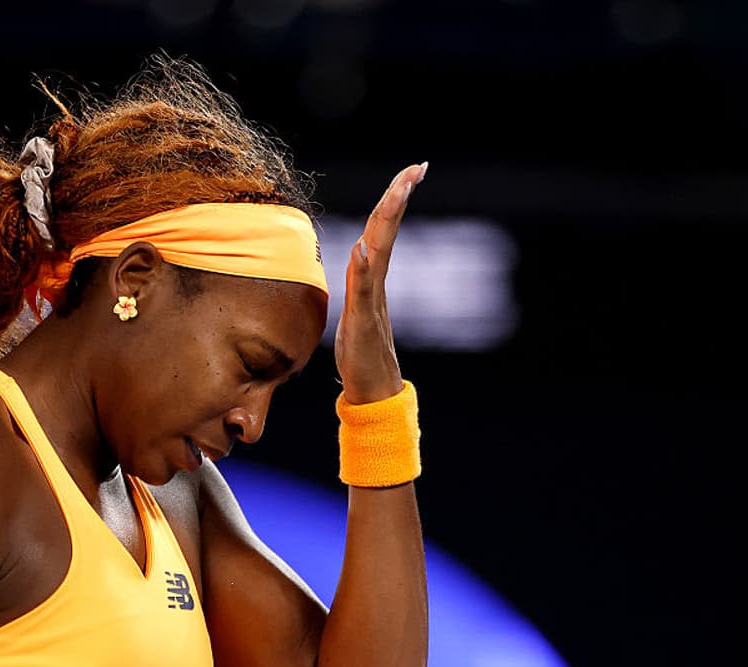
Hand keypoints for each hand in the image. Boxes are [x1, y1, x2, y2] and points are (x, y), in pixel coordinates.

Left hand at [333, 162, 427, 403]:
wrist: (373, 392)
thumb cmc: (362, 356)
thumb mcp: (355, 311)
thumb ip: (360, 283)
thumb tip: (360, 256)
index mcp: (373, 278)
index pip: (384, 229)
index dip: (394, 198)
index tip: (412, 170)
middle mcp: (376, 284)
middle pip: (387, 231)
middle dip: (400, 197)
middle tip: (417, 167)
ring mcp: (372, 301)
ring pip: (380, 252)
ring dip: (388, 221)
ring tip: (399, 190)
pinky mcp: (364, 322)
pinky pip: (364, 291)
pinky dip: (364, 268)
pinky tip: (364, 247)